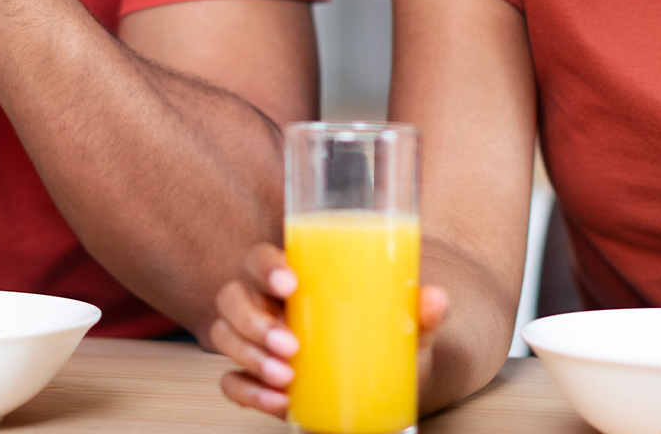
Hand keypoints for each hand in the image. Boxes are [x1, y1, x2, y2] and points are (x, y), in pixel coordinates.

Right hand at [211, 242, 447, 416]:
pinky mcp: (255, 377)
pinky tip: (278, 400)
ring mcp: (256, 341)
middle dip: (254, 322)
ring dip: (250, 357)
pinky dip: (249, 392)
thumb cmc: (382, 334)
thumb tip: (436, 299)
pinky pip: (231, 381)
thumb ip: (419, 310)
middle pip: (232, 296)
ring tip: (287, 376)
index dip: (265, 266)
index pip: (260, 259)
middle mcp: (266, 304)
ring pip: (225, 337)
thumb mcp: (403, 322)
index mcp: (293, 277)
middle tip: (292, 345)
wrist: (381, 377)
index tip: (289, 282)